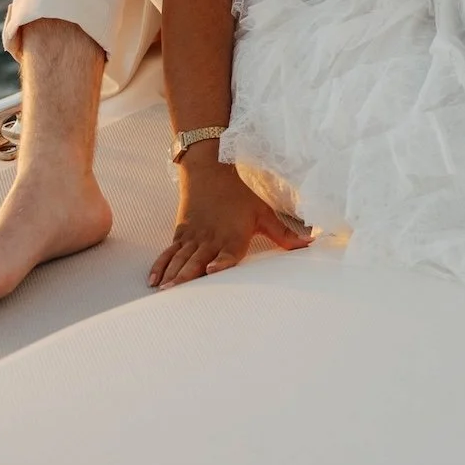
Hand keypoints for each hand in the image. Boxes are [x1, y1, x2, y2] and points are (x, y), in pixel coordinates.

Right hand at [148, 156, 309, 289]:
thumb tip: (310, 244)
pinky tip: (154, 280)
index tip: (211, 270)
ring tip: (164, 292)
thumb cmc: (240, 195)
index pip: (227, 254)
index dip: (221, 263)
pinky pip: (169, 252)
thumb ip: (284, 234)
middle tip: (176, 294)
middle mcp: (211, 239)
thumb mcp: (263, 213)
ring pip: (181, 258)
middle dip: (187, 277)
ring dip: (172, 275)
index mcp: (233, 237)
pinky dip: (161, 266)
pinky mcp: (181, 234)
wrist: (210, 170)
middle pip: (198, 260)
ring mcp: (193, 237)